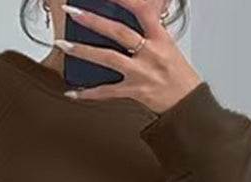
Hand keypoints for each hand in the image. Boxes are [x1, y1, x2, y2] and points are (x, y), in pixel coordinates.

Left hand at [57, 0, 202, 114]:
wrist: (187, 103)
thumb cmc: (177, 74)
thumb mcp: (168, 45)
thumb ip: (149, 31)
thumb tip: (131, 17)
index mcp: (160, 37)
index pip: (141, 10)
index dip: (123, 0)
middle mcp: (150, 53)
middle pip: (118, 32)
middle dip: (93, 20)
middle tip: (73, 11)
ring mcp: (141, 73)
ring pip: (108, 59)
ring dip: (83, 51)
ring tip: (64, 45)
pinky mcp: (134, 92)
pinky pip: (107, 92)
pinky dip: (88, 93)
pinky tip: (73, 92)